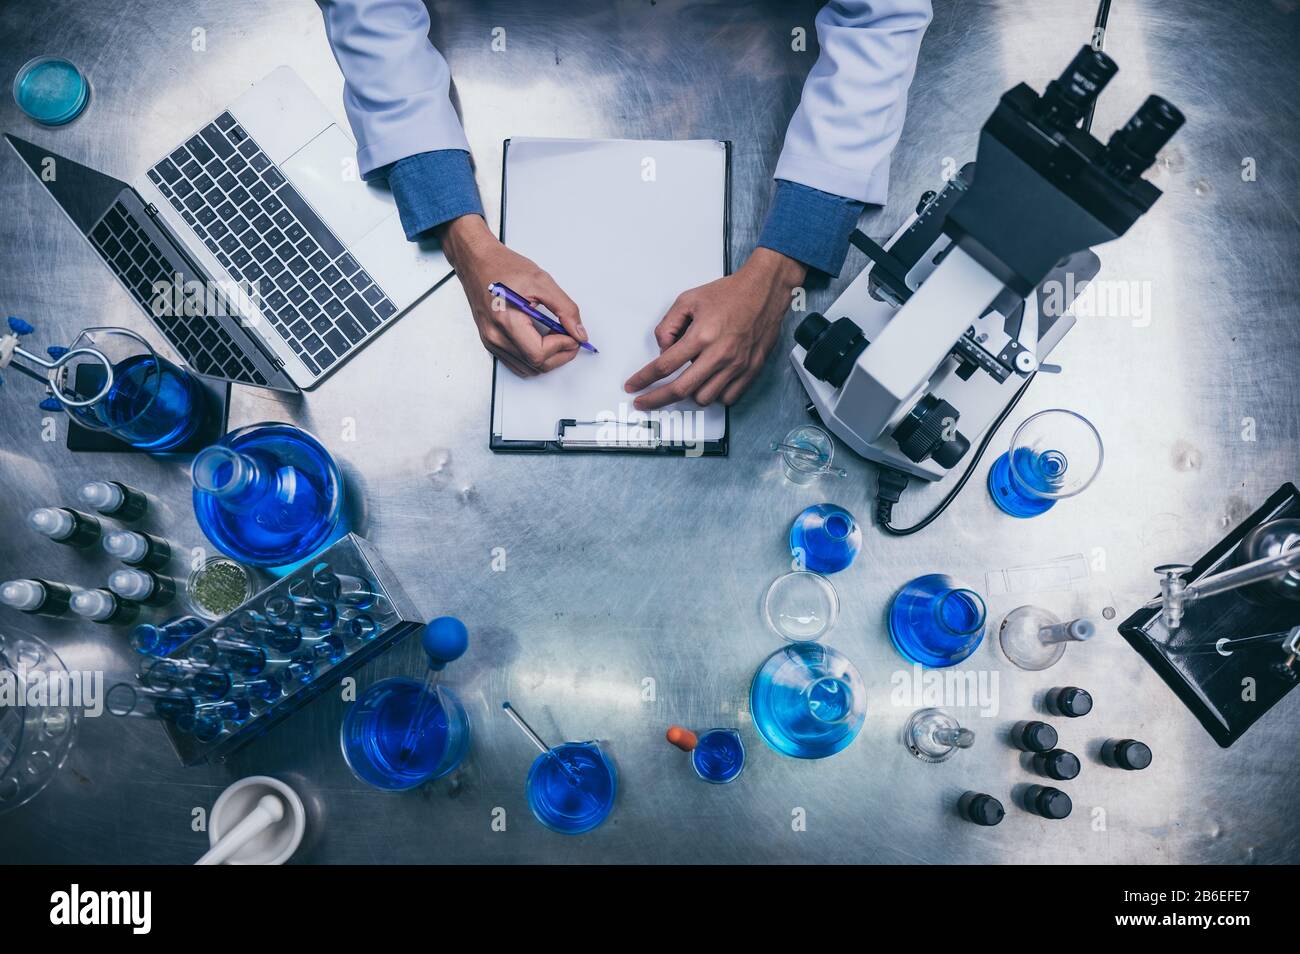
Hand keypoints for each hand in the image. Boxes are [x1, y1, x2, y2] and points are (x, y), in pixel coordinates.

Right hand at [438, 214, 586, 376]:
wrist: (476, 261)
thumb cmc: (502, 267)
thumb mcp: (542, 281)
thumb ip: (565, 309)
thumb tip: (579, 332)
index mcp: (506, 321)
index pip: (539, 353)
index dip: (562, 347)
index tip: (573, 336)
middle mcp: (495, 336)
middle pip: (535, 365)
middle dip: (560, 355)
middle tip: (572, 339)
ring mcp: (491, 342)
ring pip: (527, 369)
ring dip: (548, 359)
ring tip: (558, 338)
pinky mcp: (490, 342)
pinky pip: (516, 363)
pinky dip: (534, 358)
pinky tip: (543, 341)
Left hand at [624, 248, 806, 408]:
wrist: (764, 291)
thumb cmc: (729, 294)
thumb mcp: (688, 300)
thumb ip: (668, 326)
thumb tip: (663, 350)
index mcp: (702, 335)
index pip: (664, 366)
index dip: (644, 379)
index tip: (634, 386)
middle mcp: (719, 354)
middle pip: (681, 389)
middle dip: (656, 399)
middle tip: (644, 402)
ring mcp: (737, 365)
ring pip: (704, 398)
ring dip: (689, 394)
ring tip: (685, 382)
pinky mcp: (751, 370)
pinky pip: (728, 397)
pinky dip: (714, 395)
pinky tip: (708, 383)